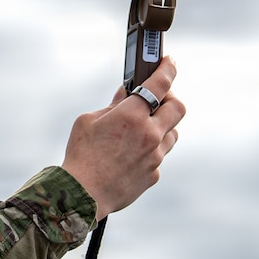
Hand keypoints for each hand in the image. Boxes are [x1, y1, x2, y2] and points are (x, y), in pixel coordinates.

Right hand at [61, 57, 185, 219]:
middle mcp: (149, 134)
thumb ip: (112, 106)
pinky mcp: (154, 174)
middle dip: (171, 99)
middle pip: (178, 107)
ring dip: (162, 126)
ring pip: (172, 133)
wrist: (81, 196)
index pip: (160, 83)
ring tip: (143, 130)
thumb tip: (126, 95)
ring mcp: (155, 156)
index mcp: (131, 115)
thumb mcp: (87, 122)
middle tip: (159, 99)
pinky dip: (149, 151)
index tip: (169, 62)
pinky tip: (131, 156)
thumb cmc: (80, 156)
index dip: (167, 68)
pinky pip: (158, 157)